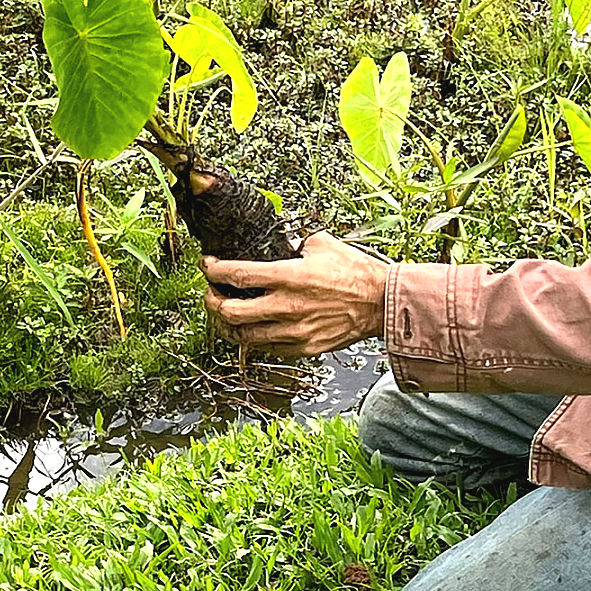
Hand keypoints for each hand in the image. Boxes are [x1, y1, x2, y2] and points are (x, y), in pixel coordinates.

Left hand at [201, 231, 390, 356]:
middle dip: (211, 301)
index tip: (207, 265)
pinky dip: (252, 338)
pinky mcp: (303, 348)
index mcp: (288, 276)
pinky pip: (266, 347)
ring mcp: (293, 331)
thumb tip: (278, 244)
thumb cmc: (356, 272)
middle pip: (229, 311)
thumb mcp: (322, 244)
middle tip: (210, 292)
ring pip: (243, 336)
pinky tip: (251, 327)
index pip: (236, 274)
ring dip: (226, 324)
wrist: (382, 303)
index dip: (213, 270)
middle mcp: (286, 306)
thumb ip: (293, 243)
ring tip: (223, 313)